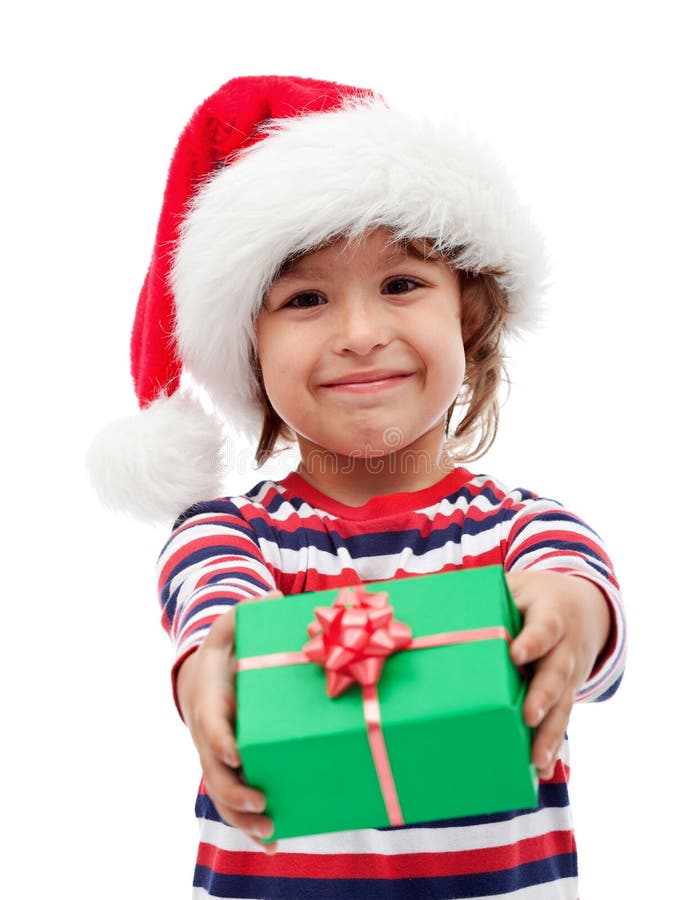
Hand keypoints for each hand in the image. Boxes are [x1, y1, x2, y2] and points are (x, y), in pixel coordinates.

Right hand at [176, 591, 282, 853]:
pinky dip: (247, 824)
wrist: (202, 678)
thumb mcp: (231, 627)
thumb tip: (274, 595)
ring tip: (270, 832)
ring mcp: (215, 756)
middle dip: (234, 790)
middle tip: (261, 801)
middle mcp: (209, 733)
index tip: (236, 754)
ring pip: (221, 793)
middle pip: (214, 770)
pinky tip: (271, 841)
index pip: (210, 724)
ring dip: (241, 817)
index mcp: (209, 698)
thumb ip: (248, 613)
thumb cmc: (222, 652)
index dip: (221, 740)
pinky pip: (232, 801)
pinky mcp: (227, 770)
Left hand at [506, 570, 610, 779]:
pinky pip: (560, 721)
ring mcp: (570, 675)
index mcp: (552, 614)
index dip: (533, 641)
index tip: (517, 654)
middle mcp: (566, 647)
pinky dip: (550, 746)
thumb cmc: (534, 597)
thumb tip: (437, 608)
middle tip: (529, 715)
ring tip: (536, 760)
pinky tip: (539, 771)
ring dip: (549, 733)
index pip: (545, 627)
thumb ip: (487, 597)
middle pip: (557, 672)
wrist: (585, 607)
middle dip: (543, 695)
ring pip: (562, 705)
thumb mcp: (516, 587)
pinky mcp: (567, 695)